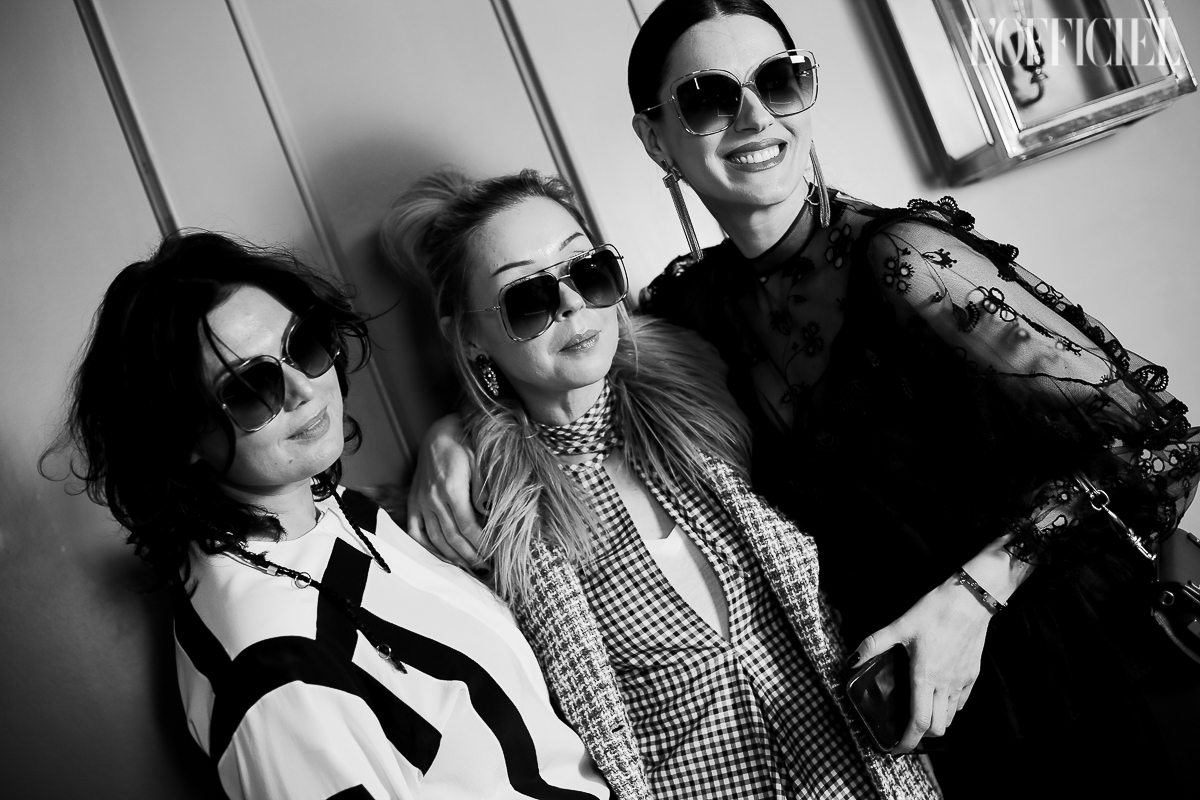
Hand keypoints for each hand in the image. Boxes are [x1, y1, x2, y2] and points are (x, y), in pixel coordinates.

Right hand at [406, 414, 488, 573]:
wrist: (439, 433)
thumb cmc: (464, 445)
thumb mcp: (479, 460)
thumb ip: (483, 488)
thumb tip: (488, 513)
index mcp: (451, 489)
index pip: (467, 526)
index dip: (481, 543)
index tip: (494, 554)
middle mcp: (432, 499)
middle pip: (452, 537)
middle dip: (470, 555)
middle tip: (486, 567)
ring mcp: (420, 503)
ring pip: (435, 538)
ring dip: (452, 556)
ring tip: (469, 567)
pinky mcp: (413, 503)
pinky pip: (416, 532)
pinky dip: (427, 548)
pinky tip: (441, 557)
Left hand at [849, 575, 994, 752]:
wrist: (971, 599)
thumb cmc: (935, 611)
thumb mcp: (900, 625)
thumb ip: (875, 644)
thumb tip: (853, 660)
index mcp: (925, 677)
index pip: (919, 722)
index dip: (907, 741)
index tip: (896, 748)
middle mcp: (945, 685)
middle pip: (937, 728)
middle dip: (920, 735)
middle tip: (905, 729)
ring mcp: (961, 682)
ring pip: (950, 717)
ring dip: (935, 722)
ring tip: (920, 713)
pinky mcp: (972, 674)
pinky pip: (961, 702)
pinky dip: (949, 708)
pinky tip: (937, 695)